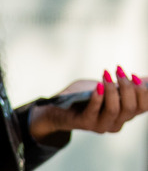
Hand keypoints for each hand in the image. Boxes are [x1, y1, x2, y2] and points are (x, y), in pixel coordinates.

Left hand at [29, 67, 147, 142]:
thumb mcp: (105, 87)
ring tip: (106, 74)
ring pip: (115, 110)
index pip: (143, 107)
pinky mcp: (85, 123)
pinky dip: (98, 97)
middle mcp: (116, 123)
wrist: (57, 107)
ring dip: (112, 90)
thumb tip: (145, 78)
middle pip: (131, 108)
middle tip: (118, 70)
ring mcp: (101, 125)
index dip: (143, 92)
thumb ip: (122, 85)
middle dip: (128, 87)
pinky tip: (98, 85)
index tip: (135, 76)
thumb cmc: (83, 95)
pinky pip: (94, 111)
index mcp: (124, 115)